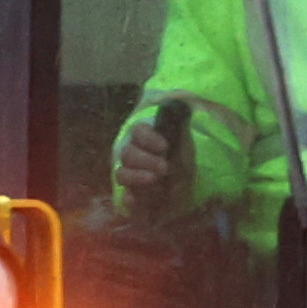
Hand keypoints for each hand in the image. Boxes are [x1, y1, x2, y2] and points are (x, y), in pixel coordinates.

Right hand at [114, 104, 188, 220]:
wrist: (184, 183)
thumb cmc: (179, 157)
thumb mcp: (183, 141)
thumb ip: (180, 125)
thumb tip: (184, 106)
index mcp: (142, 137)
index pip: (138, 132)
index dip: (148, 138)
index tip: (164, 147)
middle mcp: (131, 155)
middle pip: (128, 154)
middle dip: (145, 160)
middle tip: (164, 167)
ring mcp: (129, 176)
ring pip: (122, 174)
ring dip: (136, 177)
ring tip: (155, 180)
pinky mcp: (131, 196)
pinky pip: (123, 198)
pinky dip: (127, 200)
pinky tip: (134, 200)